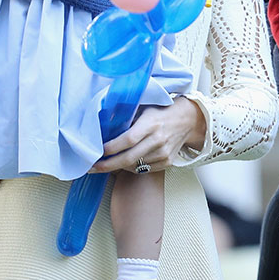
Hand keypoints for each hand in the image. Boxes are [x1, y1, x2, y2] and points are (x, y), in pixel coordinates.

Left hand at [92, 96, 206, 173]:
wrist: (187, 120)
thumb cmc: (161, 112)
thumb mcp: (144, 109)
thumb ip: (126, 119)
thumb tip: (103, 127)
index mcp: (151, 123)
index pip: (128, 139)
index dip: (111, 148)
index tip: (96, 152)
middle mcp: (158, 139)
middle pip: (129, 158)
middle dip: (107, 165)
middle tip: (91, 168)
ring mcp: (164, 152)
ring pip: (135, 166)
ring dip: (118, 167)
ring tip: (105, 164)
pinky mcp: (167, 161)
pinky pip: (144, 170)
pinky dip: (132, 168)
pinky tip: (124, 163)